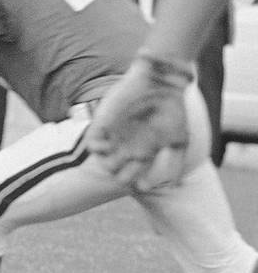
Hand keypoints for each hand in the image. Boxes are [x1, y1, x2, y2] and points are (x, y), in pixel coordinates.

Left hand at [85, 56, 191, 190]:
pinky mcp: (103, 123)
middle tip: (127, 171)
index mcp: (145, 151)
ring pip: (102, 161)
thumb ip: (176, 164)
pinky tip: (109, 146)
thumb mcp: (179, 140)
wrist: (160, 85)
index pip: (135, 176)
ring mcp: (115, 135)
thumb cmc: (172, 111)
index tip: (142, 185)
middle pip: (116, 172)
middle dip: (120, 176)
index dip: (136, 184)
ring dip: (107, 165)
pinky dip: (98, 150)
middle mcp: (128, 145)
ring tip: (117, 158)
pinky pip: (92, 144)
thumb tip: (175, 187)